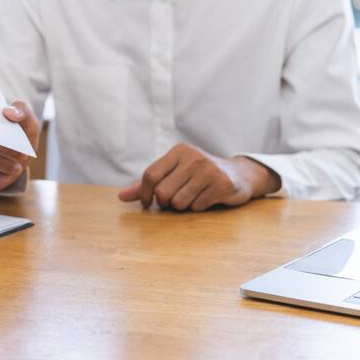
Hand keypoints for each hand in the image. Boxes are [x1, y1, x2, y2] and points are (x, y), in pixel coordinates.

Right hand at [0, 101, 38, 191]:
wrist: (11, 161)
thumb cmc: (18, 138)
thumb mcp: (28, 125)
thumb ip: (23, 112)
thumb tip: (8, 112)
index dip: (1, 137)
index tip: (21, 148)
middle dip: (1, 154)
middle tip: (21, 161)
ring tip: (15, 170)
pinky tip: (4, 178)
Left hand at [118, 143, 280, 210]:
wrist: (239, 175)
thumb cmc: (199, 175)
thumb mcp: (174, 172)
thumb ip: (146, 184)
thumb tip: (120, 197)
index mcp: (179, 151)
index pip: (150, 175)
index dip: (143, 193)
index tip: (146, 203)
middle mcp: (193, 157)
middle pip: (162, 192)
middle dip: (165, 203)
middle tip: (175, 200)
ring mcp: (209, 170)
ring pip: (178, 202)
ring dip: (182, 206)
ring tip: (193, 197)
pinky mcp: (222, 184)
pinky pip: (197, 207)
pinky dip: (198, 208)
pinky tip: (207, 198)